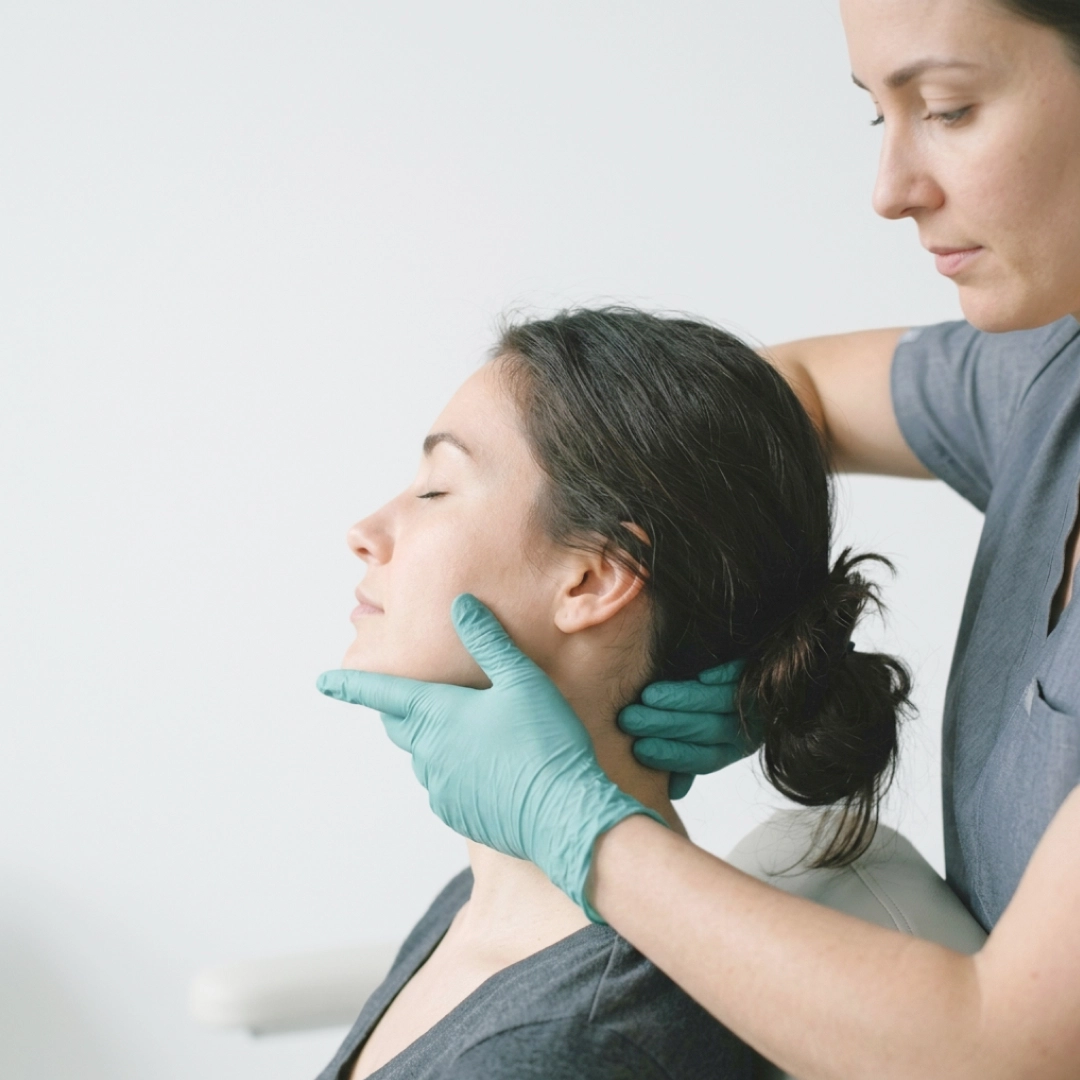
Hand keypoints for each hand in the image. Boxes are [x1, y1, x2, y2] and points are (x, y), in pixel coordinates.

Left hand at [316, 594, 664, 916]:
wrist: (563, 812)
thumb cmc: (545, 740)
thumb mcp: (522, 680)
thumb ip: (489, 641)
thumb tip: (461, 604)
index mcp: (438, 714)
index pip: (382, 694)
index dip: (351, 685)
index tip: (323, 682)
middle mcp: (429, 752)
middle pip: (400, 725)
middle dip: (402, 709)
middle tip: (422, 697)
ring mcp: (440, 787)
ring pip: (425, 756)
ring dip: (437, 741)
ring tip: (477, 733)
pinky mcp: (457, 813)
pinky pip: (444, 786)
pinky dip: (456, 772)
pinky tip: (492, 767)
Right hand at [618, 660, 759, 798]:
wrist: (749, 664)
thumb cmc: (706, 704)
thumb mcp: (696, 733)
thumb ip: (682, 751)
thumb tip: (673, 790)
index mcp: (729, 748)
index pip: (702, 759)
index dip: (671, 756)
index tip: (639, 749)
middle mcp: (744, 729)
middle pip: (705, 731)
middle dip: (665, 726)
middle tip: (630, 720)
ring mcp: (753, 702)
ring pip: (719, 705)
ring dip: (682, 701)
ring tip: (648, 696)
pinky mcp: (757, 674)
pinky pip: (740, 678)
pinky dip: (720, 677)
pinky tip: (698, 676)